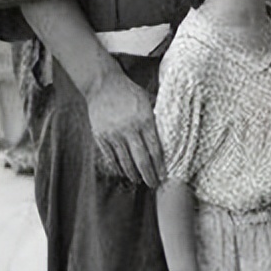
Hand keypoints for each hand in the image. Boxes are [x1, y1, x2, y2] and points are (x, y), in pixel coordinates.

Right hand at [84, 68, 163, 186]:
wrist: (103, 85)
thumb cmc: (129, 91)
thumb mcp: (147, 100)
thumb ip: (156, 116)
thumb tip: (169, 129)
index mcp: (144, 120)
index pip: (155, 148)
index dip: (160, 164)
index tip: (164, 174)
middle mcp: (129, 129)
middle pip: (141, 158)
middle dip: (149, 174)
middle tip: (154, 184)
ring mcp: (113, 134)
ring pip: (125, 161)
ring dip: (133, 173)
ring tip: (140, 180)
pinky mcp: (101, 136)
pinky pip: (110, 157)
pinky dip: (118, 167)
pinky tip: (124, 172)